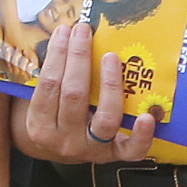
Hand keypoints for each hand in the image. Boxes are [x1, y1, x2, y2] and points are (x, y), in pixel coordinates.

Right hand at [12, 19, 156, 164]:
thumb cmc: (53, 117)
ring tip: (110, 56)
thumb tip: (62, 35)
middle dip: (78, 58)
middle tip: (84, 31)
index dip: (57, 55)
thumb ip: (47, 77)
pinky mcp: (115, 155)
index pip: (48, 85)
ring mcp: (91, 149)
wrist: (62, 150)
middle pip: (74, 96)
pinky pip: (131, 149)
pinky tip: (147, 116)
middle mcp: (64, 140)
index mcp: (40, 126)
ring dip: (110, 83)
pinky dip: (141, 134)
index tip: (64, 31)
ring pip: (105, 117)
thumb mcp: (40, 103)